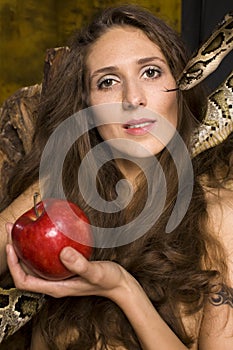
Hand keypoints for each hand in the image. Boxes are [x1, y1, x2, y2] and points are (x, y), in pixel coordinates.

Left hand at [6, 224, 131, 299]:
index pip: (23, 281)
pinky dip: (40, 245)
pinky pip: (46, 257)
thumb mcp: (96, 273)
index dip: (13, 264)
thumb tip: (63, 253)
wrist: (119, 285)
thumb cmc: (108, 281)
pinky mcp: (65, 268)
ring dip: (25, 246)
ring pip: (34, 262)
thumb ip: (81, 265)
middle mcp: (53, 282)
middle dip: (14, 251)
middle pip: (25, 269)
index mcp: (55, 287)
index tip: (10, 245)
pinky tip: (45, 232)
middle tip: (12, 228)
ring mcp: (58, 276)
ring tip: (21, 228)